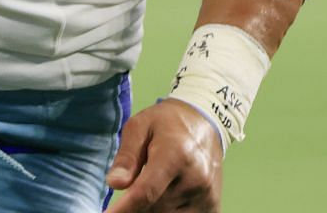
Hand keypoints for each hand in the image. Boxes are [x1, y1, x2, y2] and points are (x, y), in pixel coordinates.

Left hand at [105, 100, 222, 210]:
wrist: (205, 122)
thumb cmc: (166, 124)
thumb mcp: (139, 127)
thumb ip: (127, 156)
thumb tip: (114, 183)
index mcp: (175, 155)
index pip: (146, 192)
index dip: (124, 209)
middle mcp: (195, 179)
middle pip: (154, 209)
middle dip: (133, 207)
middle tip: (125, 197)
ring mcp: (207, 196)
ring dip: (150, 210)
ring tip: (147, 191)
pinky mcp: (213, 207)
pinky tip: (160, 200)